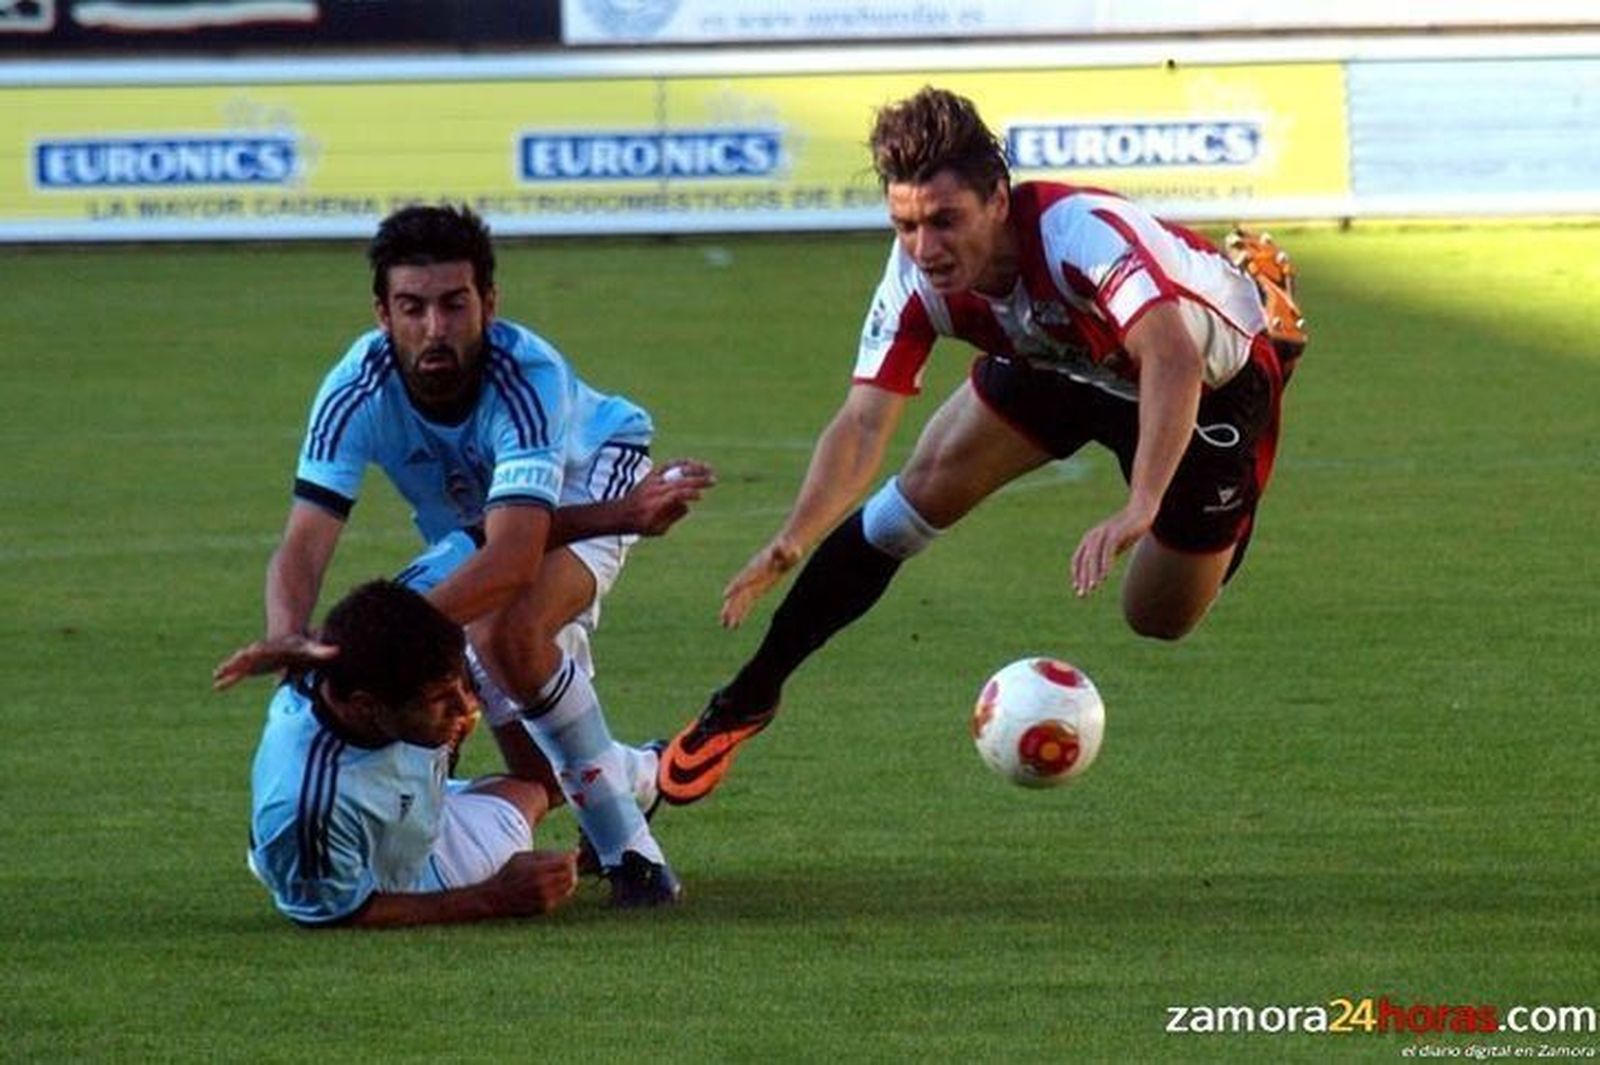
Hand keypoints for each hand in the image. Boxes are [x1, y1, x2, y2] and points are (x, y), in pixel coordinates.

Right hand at [211, 633, 338, 690]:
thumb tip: (338, 651)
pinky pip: (237, 674)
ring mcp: (253, 660)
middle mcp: (259, 653)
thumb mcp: (310, 647)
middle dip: (238, 660)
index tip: (250, 650)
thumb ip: (322, 650)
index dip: (257, 651)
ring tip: (217, 675)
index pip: (264, 649)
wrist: (289, 638)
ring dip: (229, 670)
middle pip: (247, 656)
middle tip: (227, 664)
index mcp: (272, 648)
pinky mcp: (251, 668)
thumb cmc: (300, 644)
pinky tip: (217, 685)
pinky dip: (228, 678)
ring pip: (239, 665)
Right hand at [491, 849, 576, 915]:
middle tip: (569, 863)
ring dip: (570, 877)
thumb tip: (571, 853)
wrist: (496, 898)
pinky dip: (564, 888)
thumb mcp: (523, 857)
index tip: (572, 854)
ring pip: (570, 886)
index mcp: (537, 869)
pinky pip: (563, 896)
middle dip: (573, 867)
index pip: (566, 862)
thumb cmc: (509, 873)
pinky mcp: (545, 908)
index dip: (572, 857)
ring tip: (563, 873)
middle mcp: (542, 885)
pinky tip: (556, 883)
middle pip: (570, 874)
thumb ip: (546, 854)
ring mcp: (544, 898)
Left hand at [621, 459, 715, 536]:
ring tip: (709, 468)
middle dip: (698, 480)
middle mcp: (655, 489)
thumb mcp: (658, 529)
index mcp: (657, 503)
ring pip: (676, 470)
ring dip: (693, 468)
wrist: (621, 513)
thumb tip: (687, 505)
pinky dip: (681, 463)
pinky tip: (693, 463)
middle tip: (713, 480)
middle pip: (680, 481)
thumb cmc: (641, 525)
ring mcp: (654, 480)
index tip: (700, 497)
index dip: (689, 494)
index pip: (676, 494)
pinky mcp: (652, 475)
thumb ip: (673, 517)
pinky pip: (668, 465)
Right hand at [721, 536, 803, 627]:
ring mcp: (754, 582)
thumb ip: (787, 551)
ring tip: (725, 625)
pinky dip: (742, 611)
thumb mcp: (789, 549)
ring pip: (741, 599)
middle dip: (732, 605)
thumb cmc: (788, 548)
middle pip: (740, 593)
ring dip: (733, 611)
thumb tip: (794, 552)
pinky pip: (747, 601)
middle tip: (723, 618)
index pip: (745, 578)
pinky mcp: (758, 588)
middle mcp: (752, 576)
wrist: (785, 547)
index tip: (726, 595)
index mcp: (758, 567)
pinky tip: (736, 623)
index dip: (736, 586)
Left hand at [1071, 500, 1157, 596]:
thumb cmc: (1126, 530)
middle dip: (1083, 578)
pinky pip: (1107, 551)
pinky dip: (1105, 564)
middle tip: (1083, 594)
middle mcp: (1092, 536)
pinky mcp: (1114, 534)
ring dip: (1092, 573)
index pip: (1078, 560)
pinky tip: (1105, 576)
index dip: (1077, 575)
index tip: (1078, 589)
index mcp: (1089, 540)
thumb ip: (1105, 557)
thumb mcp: (1113, 546)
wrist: (1141, 512)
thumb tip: (1100, 574)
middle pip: (1084, 561)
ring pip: (1093, 557)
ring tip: (1093, 587)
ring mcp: (1103, 534)